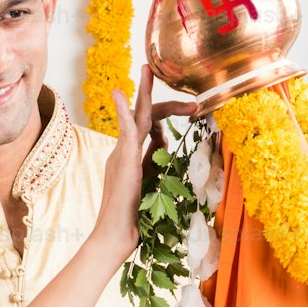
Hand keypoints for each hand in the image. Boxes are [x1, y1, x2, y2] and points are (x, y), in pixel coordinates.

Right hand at [93, 64, 195, 265]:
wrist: (116, 235)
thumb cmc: (133, 219)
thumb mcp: (151, 185)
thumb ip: (155, 164)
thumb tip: (165, 143)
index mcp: (130, 158)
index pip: (149, 128)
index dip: (167, 117)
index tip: (191, 111)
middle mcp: (123, 152)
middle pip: (144, 117)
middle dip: (165, 102)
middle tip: (189, 99)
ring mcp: (122, 154)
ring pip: (136, 117)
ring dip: (143, 92)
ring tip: (147, 71)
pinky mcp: (123, 159)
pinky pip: (124, 130)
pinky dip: (123, 110)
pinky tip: (120, 93)